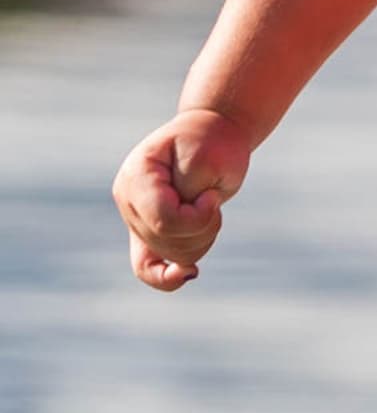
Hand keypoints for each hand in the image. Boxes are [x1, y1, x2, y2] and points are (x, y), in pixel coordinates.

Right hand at [112, 109, 251, 291]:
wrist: (212, 135)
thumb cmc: (211, 143)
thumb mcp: (206, 160)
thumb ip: (187, 193)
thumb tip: (172, 229)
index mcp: (137, 176)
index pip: (163, 220)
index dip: (196, 219)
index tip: (212, 197)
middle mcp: (128, 200)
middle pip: (167, 241)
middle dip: (202, 227)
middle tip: (212, 199)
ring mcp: (135, 218)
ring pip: (172, 255)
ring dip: (202, 238)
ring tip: (207, 209)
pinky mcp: (147, 233)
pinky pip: (147, 269)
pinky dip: (166, 278)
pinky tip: (190, 274)